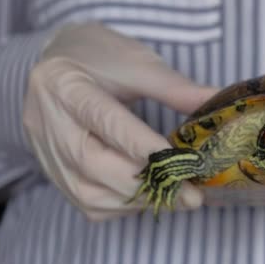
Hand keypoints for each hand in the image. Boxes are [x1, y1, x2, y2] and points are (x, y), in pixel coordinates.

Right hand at [23, 23, 216, 219]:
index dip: (145, 147)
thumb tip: (219, 102)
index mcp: (64, 84)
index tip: (185, 165)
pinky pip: (86, 202)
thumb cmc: (100, 57)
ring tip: (176, 197)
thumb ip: (175, 88)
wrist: (58, 61)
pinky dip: (121, 206)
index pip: (105, 121)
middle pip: (92, 163)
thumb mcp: (138, 62)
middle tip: (191, 195)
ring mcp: (45, 152)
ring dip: (137, 200)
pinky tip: (148, 195)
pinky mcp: (52, 172)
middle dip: (147, 183)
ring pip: (87, 192)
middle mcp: (47, 122)